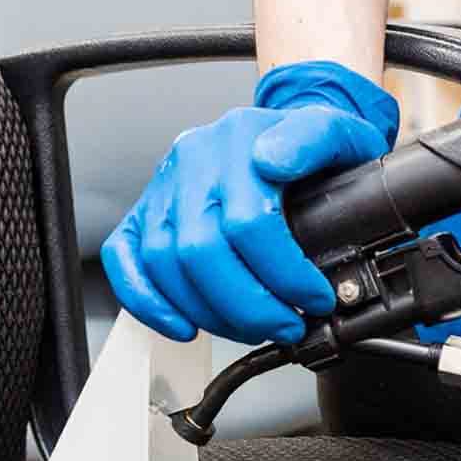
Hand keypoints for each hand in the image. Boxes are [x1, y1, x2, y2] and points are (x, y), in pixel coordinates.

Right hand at [101, 62, 399, 345]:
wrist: (289, 138)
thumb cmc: (313, 147)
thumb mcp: (336, 131)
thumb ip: (314, 138)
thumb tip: (273, 160)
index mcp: (238, 135)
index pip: (249, 220)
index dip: (284, 273)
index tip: (316, 299)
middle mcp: (193, 157)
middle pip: (202, 250)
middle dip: (249, 305)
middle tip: (287, 326)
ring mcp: (163, 185)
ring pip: (165, 262)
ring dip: (210, 313)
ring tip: (253, 329)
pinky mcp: (142, 211)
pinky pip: (124, 259)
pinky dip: (148, 302)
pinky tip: (185, 327)